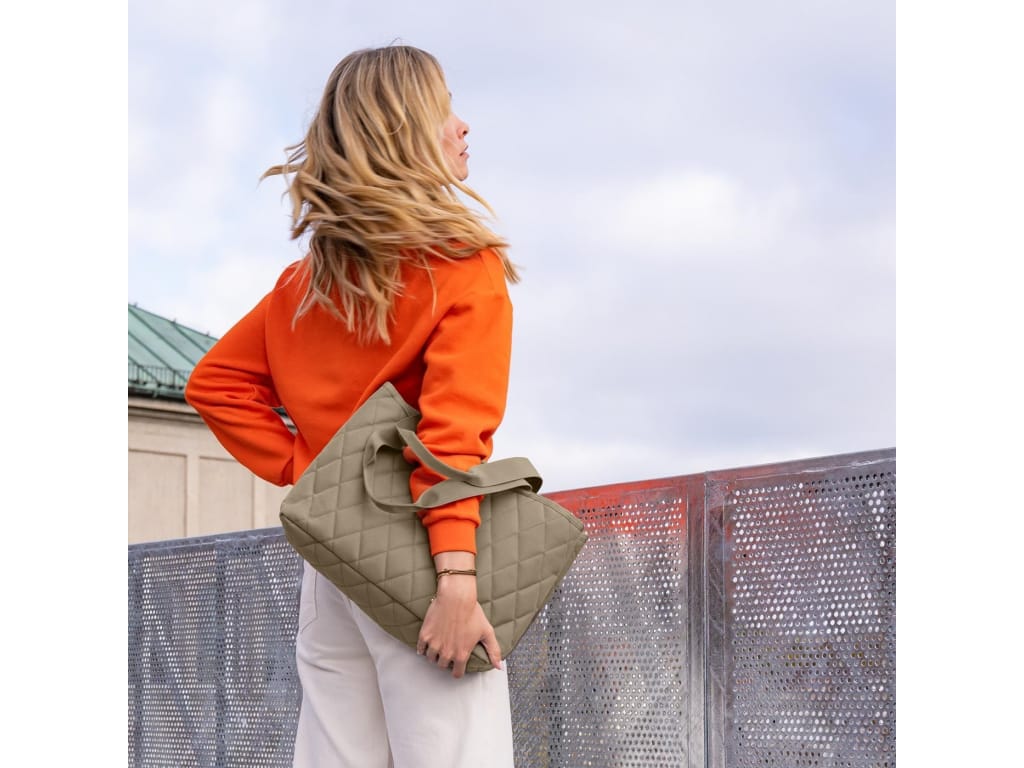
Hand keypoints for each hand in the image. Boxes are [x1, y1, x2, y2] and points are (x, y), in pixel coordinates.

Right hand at [415, 557, 501, 677]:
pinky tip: (427, 643)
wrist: (456, 597)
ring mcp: (434, 645)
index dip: (458, 669)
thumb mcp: (487, 632)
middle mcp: (447, 652)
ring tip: (439, 645)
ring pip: (431, 659)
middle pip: (442, 666)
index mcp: (461, 654)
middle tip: (448, 649)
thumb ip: (494, 651)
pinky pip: (420, 649)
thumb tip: (499, 666)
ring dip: (434, 654)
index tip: (457, 664)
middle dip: (446, 660)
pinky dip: (423, 647)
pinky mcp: (424, 636)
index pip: (457, 673)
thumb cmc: (472, 612)